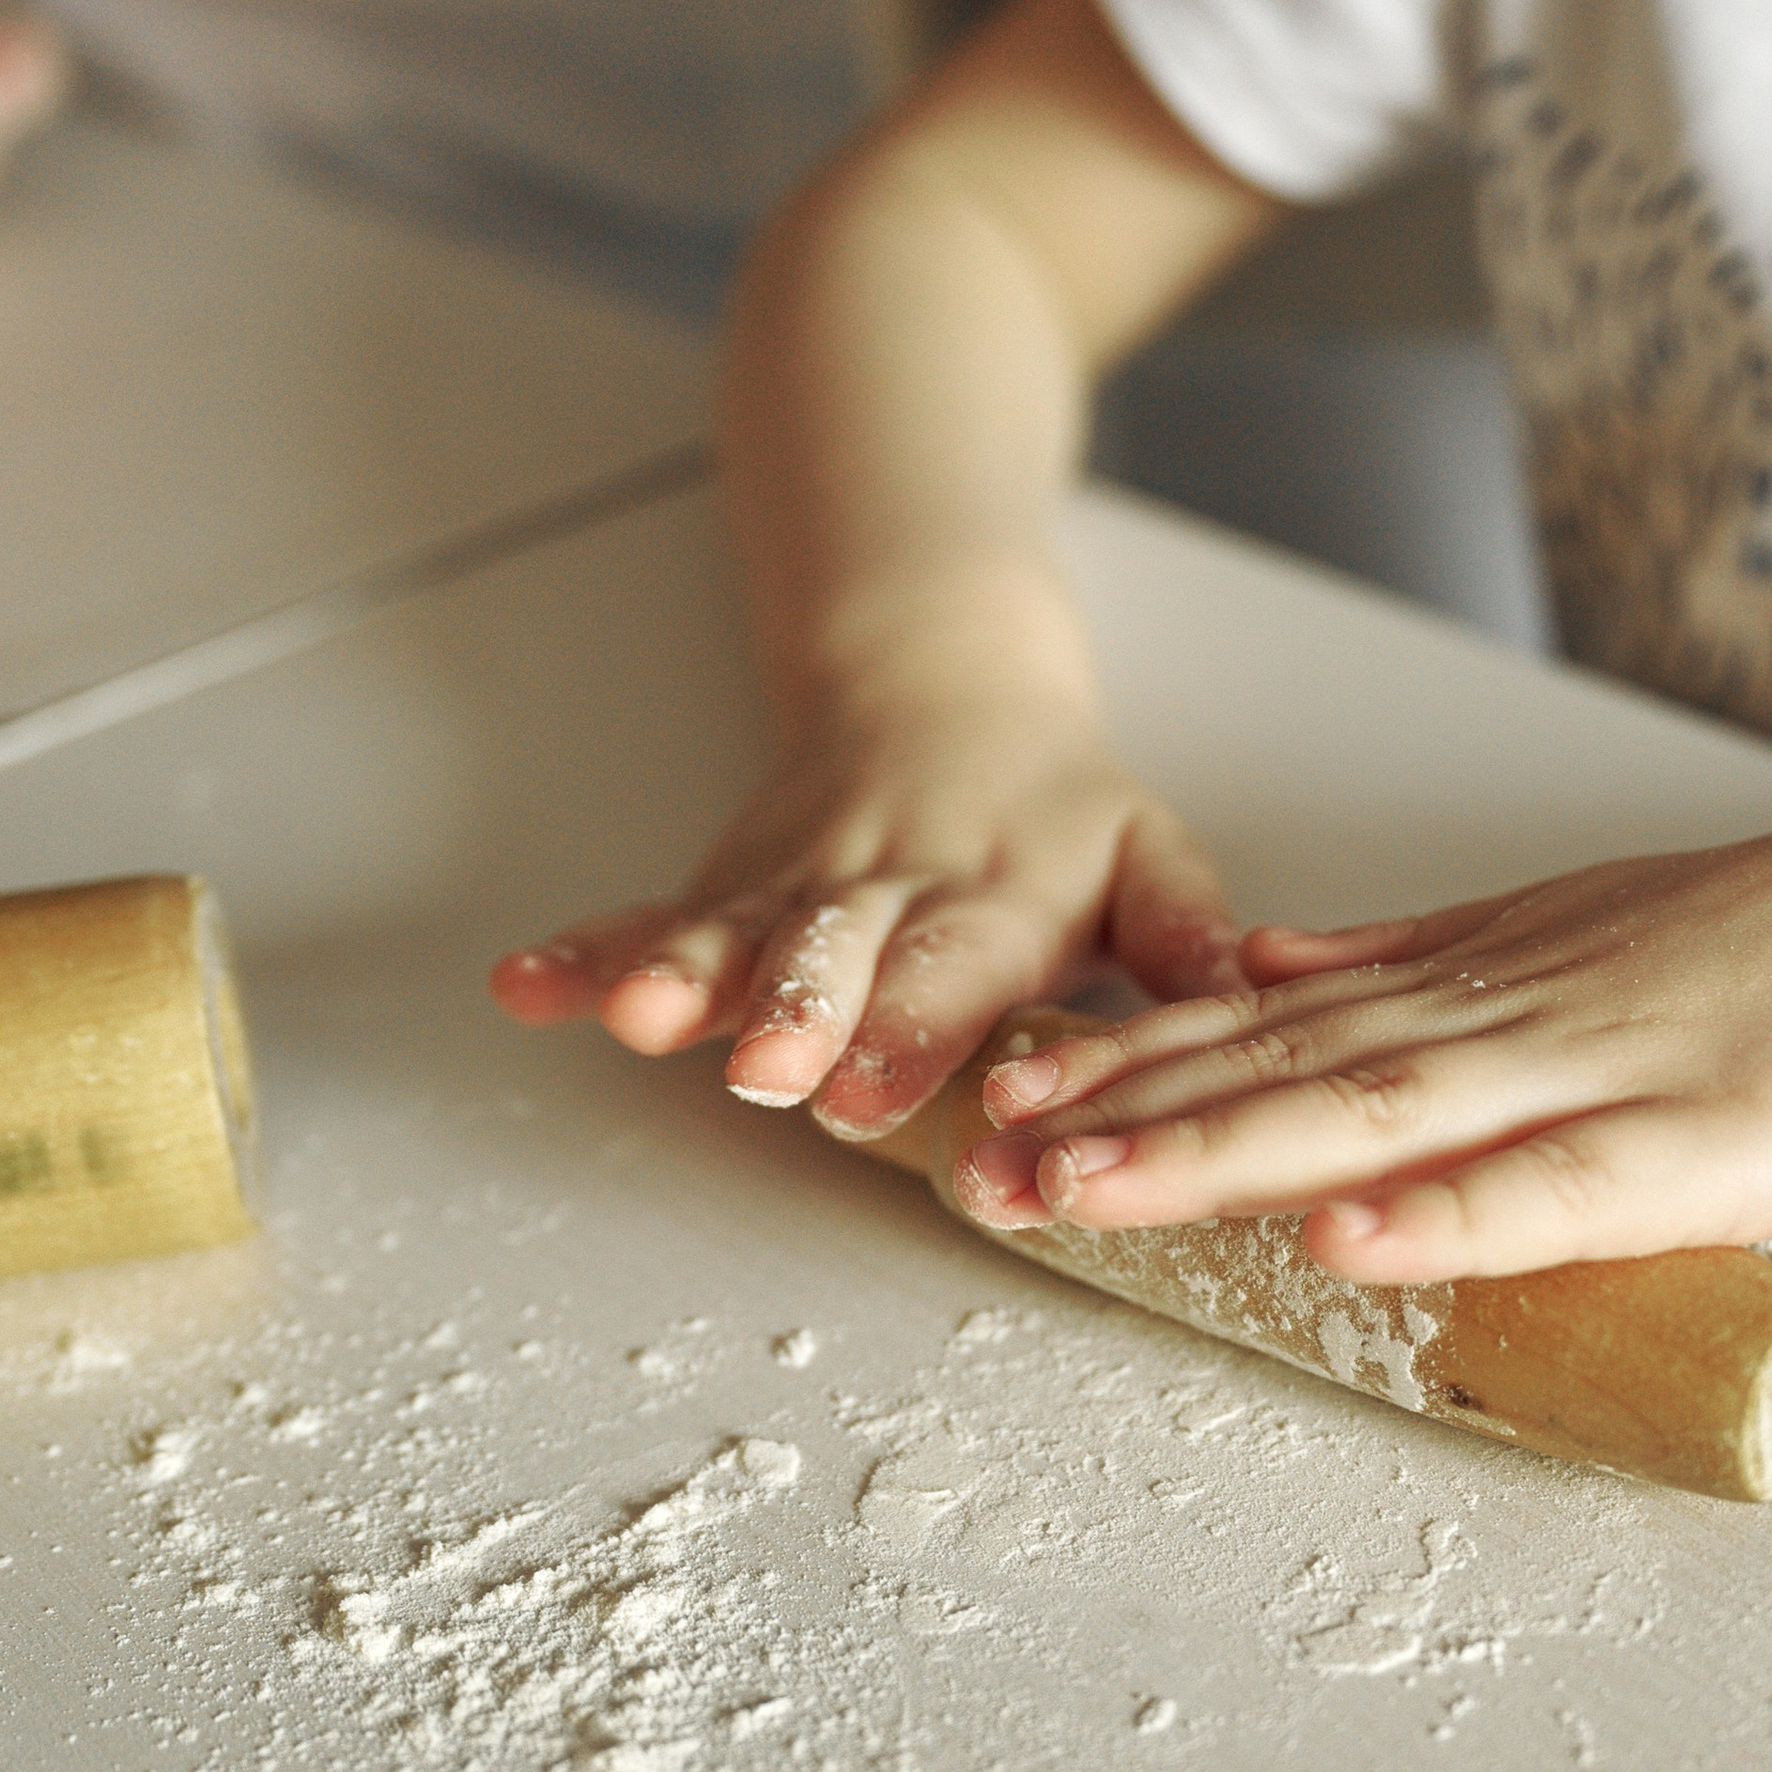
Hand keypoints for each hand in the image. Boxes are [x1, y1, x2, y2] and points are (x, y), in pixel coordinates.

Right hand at [489, 692, 1245, 1141]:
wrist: (944, 678)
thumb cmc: (1059, 807)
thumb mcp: (1153, 854)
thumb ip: (1192, 938)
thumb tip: (1250, 1005)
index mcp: (1001, 893)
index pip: (957, 969)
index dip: (917, 1030)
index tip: (877, 1093)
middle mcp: (890, 888)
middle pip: (834, 954)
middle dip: (797, 1014)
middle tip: (765, 1074)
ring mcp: (796, 884)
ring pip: (732, 931)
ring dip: (677, 975)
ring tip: (635, 1015)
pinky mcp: (727, 881)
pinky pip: (649, 914)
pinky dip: (585, 951)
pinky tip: (521, 985)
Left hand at [952, 766, 1771, 1274]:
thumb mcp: (1574, 928)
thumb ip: (1419, 959)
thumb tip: (1269, 962)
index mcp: (1482, 980)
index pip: (1274, 1026)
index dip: (1131, 1065)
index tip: (1005, 1098)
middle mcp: (1512, 1016)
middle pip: (1288, 1072)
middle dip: (1126, 1124)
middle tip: (983, 1165)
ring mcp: (1606, 1074)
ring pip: (1382, 1119)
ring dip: (1227, 1157)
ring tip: (1092, 1191)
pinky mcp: (1713, 1143)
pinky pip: (1559, 1187)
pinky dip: (1448, 1216)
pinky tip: (1345, 1238)